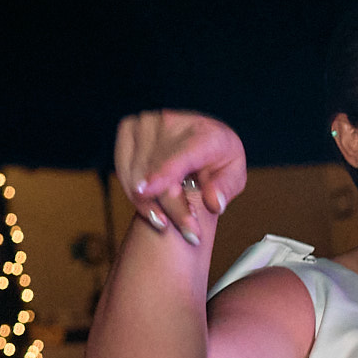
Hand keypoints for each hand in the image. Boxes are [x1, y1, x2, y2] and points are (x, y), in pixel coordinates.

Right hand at [113, 110, 247, 244]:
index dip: (162, 173)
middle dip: (171, 208)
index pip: (181, 155)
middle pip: (159, 173)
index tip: (145, 191)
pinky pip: (123, 168)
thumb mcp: (234, 176)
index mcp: (205, 134)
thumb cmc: (220, 161)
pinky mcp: (129, 128)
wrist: (203, 139)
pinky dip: (133, 192)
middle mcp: (173, 122)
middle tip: (190, 235)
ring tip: (167, 224)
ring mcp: (147, 122)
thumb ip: (225, 188)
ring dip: (149, 204)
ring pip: (138, 173)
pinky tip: (151, 210)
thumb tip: (213, 202)